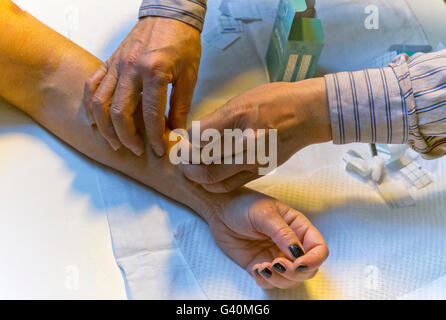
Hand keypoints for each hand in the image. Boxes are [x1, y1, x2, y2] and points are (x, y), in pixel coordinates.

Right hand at [83, 17, 200, 155]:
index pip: (151, 114)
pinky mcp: (109, 62)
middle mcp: (130, 69)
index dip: (154, 136)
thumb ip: (180, 105)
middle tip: (136, 150)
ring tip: (115, 143)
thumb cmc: (182, 42)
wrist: (169, 14)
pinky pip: (92, 86)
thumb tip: (175, 130)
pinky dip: (90, 105)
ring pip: (100, 102)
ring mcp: (116, 65)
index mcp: (154, 72)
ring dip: (105, 127)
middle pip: (119, 112)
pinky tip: (95, 120)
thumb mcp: (189, 75)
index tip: (158, 149)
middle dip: (127, 137)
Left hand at [181, 79, 331, 192]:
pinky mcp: (260, 171)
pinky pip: (230, 184)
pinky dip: (213, 184)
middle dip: (185, 161)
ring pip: (213, 177)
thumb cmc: (275, 100)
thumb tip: (195, 134)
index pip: (198, 135)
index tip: (182, 140)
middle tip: (180, 158)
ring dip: (195, 175)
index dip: (185, 140)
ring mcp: (253, 159)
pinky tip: (208, 177)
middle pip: (202, 160)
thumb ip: (217, 118)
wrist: (307, 114)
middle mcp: (244, 141)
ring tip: (190, 169)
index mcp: (238, 116)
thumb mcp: (242, 98)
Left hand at [206, 190, 328, 288]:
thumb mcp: (264, 214)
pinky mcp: (261, 265)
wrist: (220, 209)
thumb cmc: (243, 204)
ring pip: (290, 280)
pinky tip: (256, 268)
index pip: (318, 249)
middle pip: (307, 270)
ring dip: (279, 279)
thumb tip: (298, 252)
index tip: (298, 264)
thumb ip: (283, 233)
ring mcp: (276, 256)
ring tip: (263, 267)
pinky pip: (270, 282)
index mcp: (298, 227)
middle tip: (276, 264)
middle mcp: (291, 244)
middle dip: (294, 273)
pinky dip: (265, 281)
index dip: (313, 260)